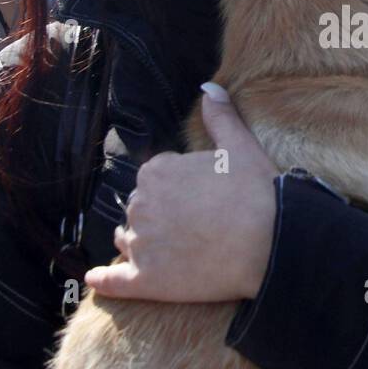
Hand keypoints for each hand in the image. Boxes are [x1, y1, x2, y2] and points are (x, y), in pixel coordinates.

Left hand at [85, 83, 279, 302]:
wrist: (271, 243)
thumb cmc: (257, 192)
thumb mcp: (241, 146)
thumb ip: (219, 116)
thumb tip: (208, 87)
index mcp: (157, 171)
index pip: (156, 178)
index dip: (179, 188)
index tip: (202, 197)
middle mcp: (141, 205)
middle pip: (141, 208)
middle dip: (160, 215)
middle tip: (195, 226)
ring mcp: (141, 245)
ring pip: (127, 240)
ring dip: (137, 243)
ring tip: (164, 251)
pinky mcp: (146, 281)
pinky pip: (113, 281)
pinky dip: (104, 280)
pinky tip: (96, 279)